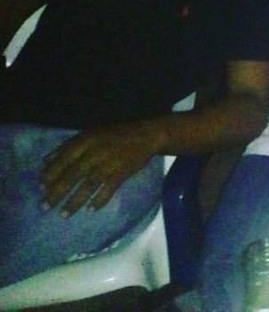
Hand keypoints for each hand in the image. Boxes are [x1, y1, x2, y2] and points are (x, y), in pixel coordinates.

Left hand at [41, 122, 161, 215]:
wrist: (147, 134)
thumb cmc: (116, 134)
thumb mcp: (91, 133)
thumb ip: (68, 146)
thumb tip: (45, 161)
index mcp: (87, 140)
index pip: (64, 159)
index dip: (51, 174)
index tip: (40, 188)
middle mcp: (96, 151)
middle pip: (73, 175)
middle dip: (57, 192)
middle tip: (45, 207)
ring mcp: (110, 162)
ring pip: (88, 185)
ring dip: (75, 201)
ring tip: (63, 214)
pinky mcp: (123, 172)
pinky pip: (108, 189)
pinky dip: (99, 200)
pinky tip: (91, 210)